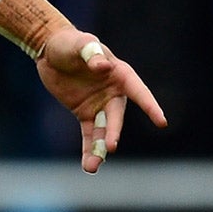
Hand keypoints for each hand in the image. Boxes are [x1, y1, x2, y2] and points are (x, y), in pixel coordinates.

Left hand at [35, 28, 166, 172]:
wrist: (51, 52)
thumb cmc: (70, 43)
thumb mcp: (80, 43)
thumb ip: (92, 53)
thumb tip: (104, 65)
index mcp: (120, 74)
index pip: (139, 91)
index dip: (150, 106)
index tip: (161, 122)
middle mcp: (114, 93)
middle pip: (117, 117)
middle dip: (114, 132)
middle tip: (112, 146)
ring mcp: (100, 105)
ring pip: (104, 131)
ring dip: (100, 149)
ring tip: (92, 167)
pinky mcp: (84, 114)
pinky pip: (89, 135)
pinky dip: (89, 149)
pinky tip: (89, 166)